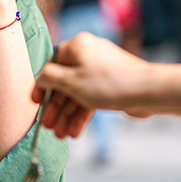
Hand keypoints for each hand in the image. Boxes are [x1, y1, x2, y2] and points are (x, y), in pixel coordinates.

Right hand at [32, 33, 154, 138]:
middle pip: (65, 83)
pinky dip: (82, 114)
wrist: (146, 92)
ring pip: (78, 94)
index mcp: (77, 46)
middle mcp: (88, 55)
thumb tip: (40, 77)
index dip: (41, 87)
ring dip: (68, 115)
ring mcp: (101, 70)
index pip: (51, 66)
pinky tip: (74, 131)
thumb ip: (49, 78)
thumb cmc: (109, 83)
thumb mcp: (70, 81)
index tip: (35, 103)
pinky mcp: (110, 84)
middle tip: (48, 126)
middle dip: (56, 108)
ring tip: (61, 135)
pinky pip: (91, 98)